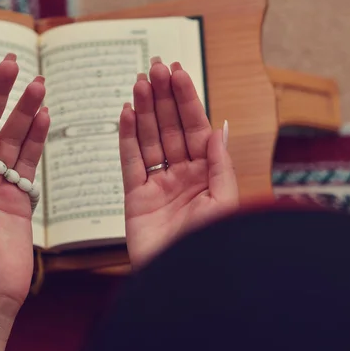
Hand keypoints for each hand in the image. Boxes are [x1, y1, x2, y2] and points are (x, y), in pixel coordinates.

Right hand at [119, 58, 238, 267]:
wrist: (184, 283)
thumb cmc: (211, 247)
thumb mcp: (223, 202)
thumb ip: (219, 164)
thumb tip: (219, 129)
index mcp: (207, 174)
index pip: (195, 128)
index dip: (186, 100)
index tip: (177, 73)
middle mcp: (183, 175)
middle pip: (170, 128)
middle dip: (163, 97)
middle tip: (154, 66)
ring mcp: (158, 185)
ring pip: (149, 139)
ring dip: (144, 110)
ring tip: (139, 82)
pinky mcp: (135, 199)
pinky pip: (130, 163)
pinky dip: (126, 138)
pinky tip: (126, 114)